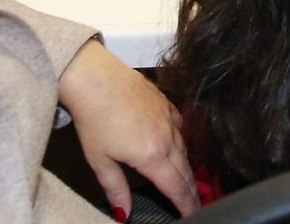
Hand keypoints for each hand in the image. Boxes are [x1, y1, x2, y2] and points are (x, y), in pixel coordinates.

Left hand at [57, 40, 196, 218]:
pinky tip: (176, 142)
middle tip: (195, 203)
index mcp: (152, 156)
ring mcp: (168, 118)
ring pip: (184, 148)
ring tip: (187, 179)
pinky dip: (181, 139)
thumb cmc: (94, 118)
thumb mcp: (100, 160)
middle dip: (192, 190)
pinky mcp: (165, 103)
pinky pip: (180, 126)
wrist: (96, 78)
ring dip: (187, 166)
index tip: (193, 214)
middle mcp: (166, 138)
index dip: (186, 204)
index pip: (176, 187)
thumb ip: (116, 188)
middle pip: (185, 170)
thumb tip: (124, 213)